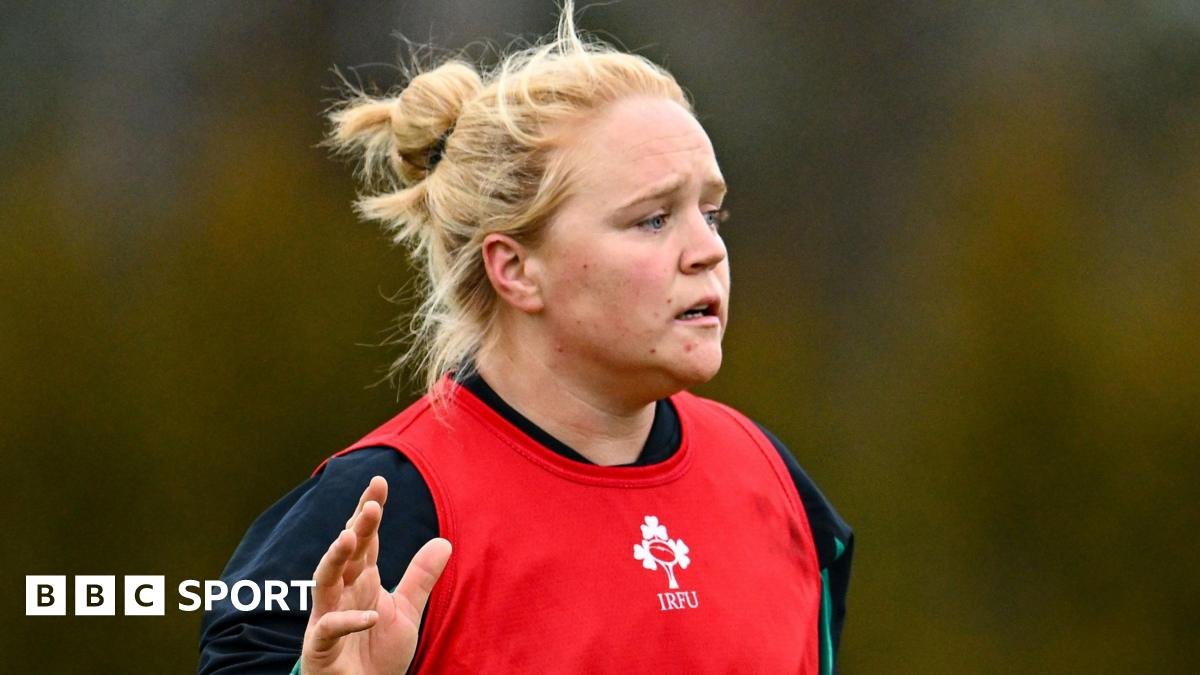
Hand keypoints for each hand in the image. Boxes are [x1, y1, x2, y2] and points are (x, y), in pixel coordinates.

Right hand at [300, 475, 451, 674]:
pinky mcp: (321, 646)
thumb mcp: (406, 612)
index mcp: (361, 580)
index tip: (380, 482)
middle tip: (372, 504)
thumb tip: (444, 541)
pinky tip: (371, 616)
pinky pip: (330, 628)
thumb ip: (420, 578)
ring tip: (350, 536)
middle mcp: (341, 592)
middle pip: (346, 552)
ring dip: (335, 558)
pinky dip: (349, 621)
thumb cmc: (376, 654)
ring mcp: (327, 617)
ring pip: (324, 580)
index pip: (365, 539)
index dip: (369, 511)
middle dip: (357, 527)